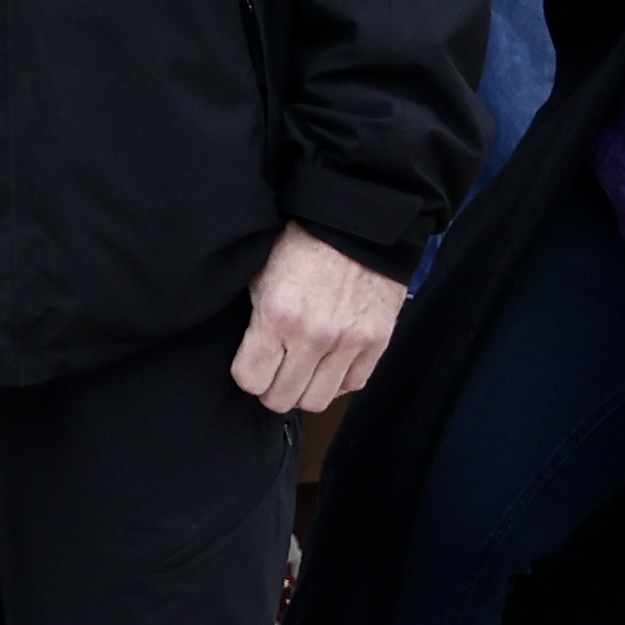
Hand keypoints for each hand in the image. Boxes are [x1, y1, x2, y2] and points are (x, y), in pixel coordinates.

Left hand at [231, 221, 403, 412]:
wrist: (355, 223)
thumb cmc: (301, 243)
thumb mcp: (260, 274)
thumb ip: (255, 319)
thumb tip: (248, 353)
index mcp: (278, 316)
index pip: (251, 380)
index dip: (246, 375)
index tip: (250, 365)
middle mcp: (314, 336)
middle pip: (282, 399)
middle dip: (272, 390)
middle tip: (273, 374)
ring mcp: (350, 342)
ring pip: (318, 400)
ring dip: (305, 390)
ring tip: (301, 372)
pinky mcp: (377, 342)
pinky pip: (354, 384)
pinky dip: (338, 381)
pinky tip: (328, 364)